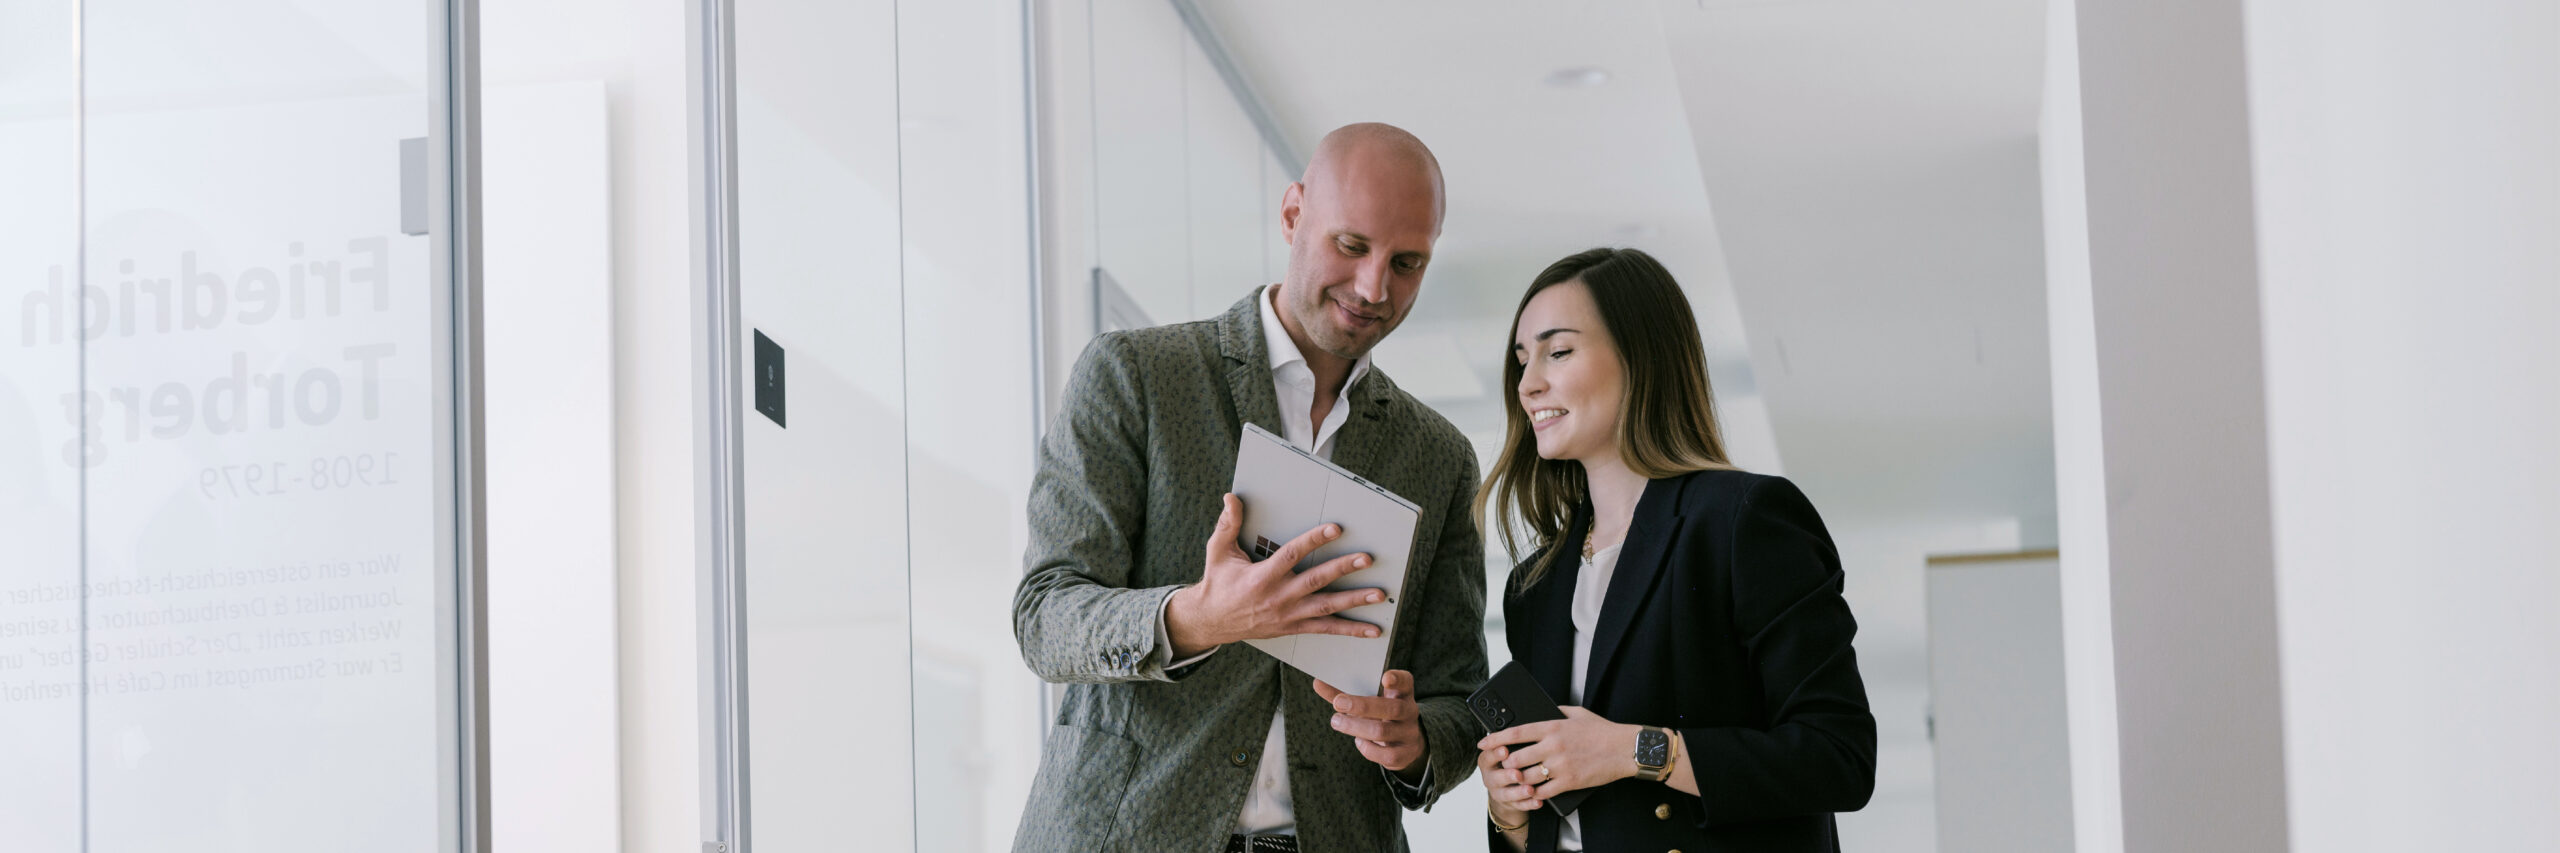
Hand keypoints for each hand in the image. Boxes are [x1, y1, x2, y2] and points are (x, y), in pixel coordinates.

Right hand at [1166, 493, 1383, 657]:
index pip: (1292, 555)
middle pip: (1316, 581)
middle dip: (1343, 569)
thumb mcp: (1218, 551)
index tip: (1335, 528)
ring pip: (1326, 606)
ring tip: (1379, 594)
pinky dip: (1350, 629)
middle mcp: (1279, 596)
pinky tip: (1372, 629)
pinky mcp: (1294, 627)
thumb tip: (1231, 498)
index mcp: (1262, 577)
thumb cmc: (1218, 583)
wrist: (1212, 621)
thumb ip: (1228, 524)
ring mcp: (1289, 614)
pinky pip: (1326, 628)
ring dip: (1355, 600)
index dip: (1314, 540)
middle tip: (1366, 559)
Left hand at [1314, 670, 1425, 771]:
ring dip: (1355, 727)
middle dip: (1362, 706)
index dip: (1397, 679)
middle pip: (1391, 708)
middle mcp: (1409, 712)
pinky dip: (1367, 748)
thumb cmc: (1380, 716)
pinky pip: (1385, 754)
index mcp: (1401, 694)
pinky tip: (1358, 741)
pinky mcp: (1404, 755)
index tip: (1385, 678)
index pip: (1405, 682)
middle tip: (1338, 703)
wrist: (1405, 744)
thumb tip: (1317, 683)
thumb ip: (1345, 694)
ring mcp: (1408, 734)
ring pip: (1382, 731)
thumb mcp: (1368, 703)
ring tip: (1336, 721)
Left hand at [1477, 706, 1638, 801]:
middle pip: (1517, 758)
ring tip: (1517, 779)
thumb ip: (1555, 711)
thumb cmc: (1602, 730)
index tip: (1483, 742)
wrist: (1624, 748)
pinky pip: (1544, 792)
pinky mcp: (1570, 781)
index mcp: (1552, 727)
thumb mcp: (1576, 713)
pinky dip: (1536, 794)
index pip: (1515, 732)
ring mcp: (1561, 765)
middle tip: (1504, 765)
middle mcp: (1553, 746)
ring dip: (1520, 780)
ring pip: (1528, 777)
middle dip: (1507, 764)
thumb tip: (1540, 711)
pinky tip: (1533, 792)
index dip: (1495, 738)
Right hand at [1479, 740, 1539, 824]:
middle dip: (1507, 775)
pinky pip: (1519, 806)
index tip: (1505, 750)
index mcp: (1487, 761)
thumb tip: (1522, 731)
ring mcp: (1499, 792)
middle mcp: (1490, 777)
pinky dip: (1529, 804)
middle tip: (1518, 774)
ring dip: (1519, 792)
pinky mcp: (1510, 804)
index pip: (1488, 756)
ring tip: (1530, 789)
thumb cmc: (1512, 759)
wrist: (1508, 784)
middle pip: (1496, 777)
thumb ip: (1511, 742)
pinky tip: (1538, 802)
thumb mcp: (1508, 749)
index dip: (1495, 754)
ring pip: (1507, 794)